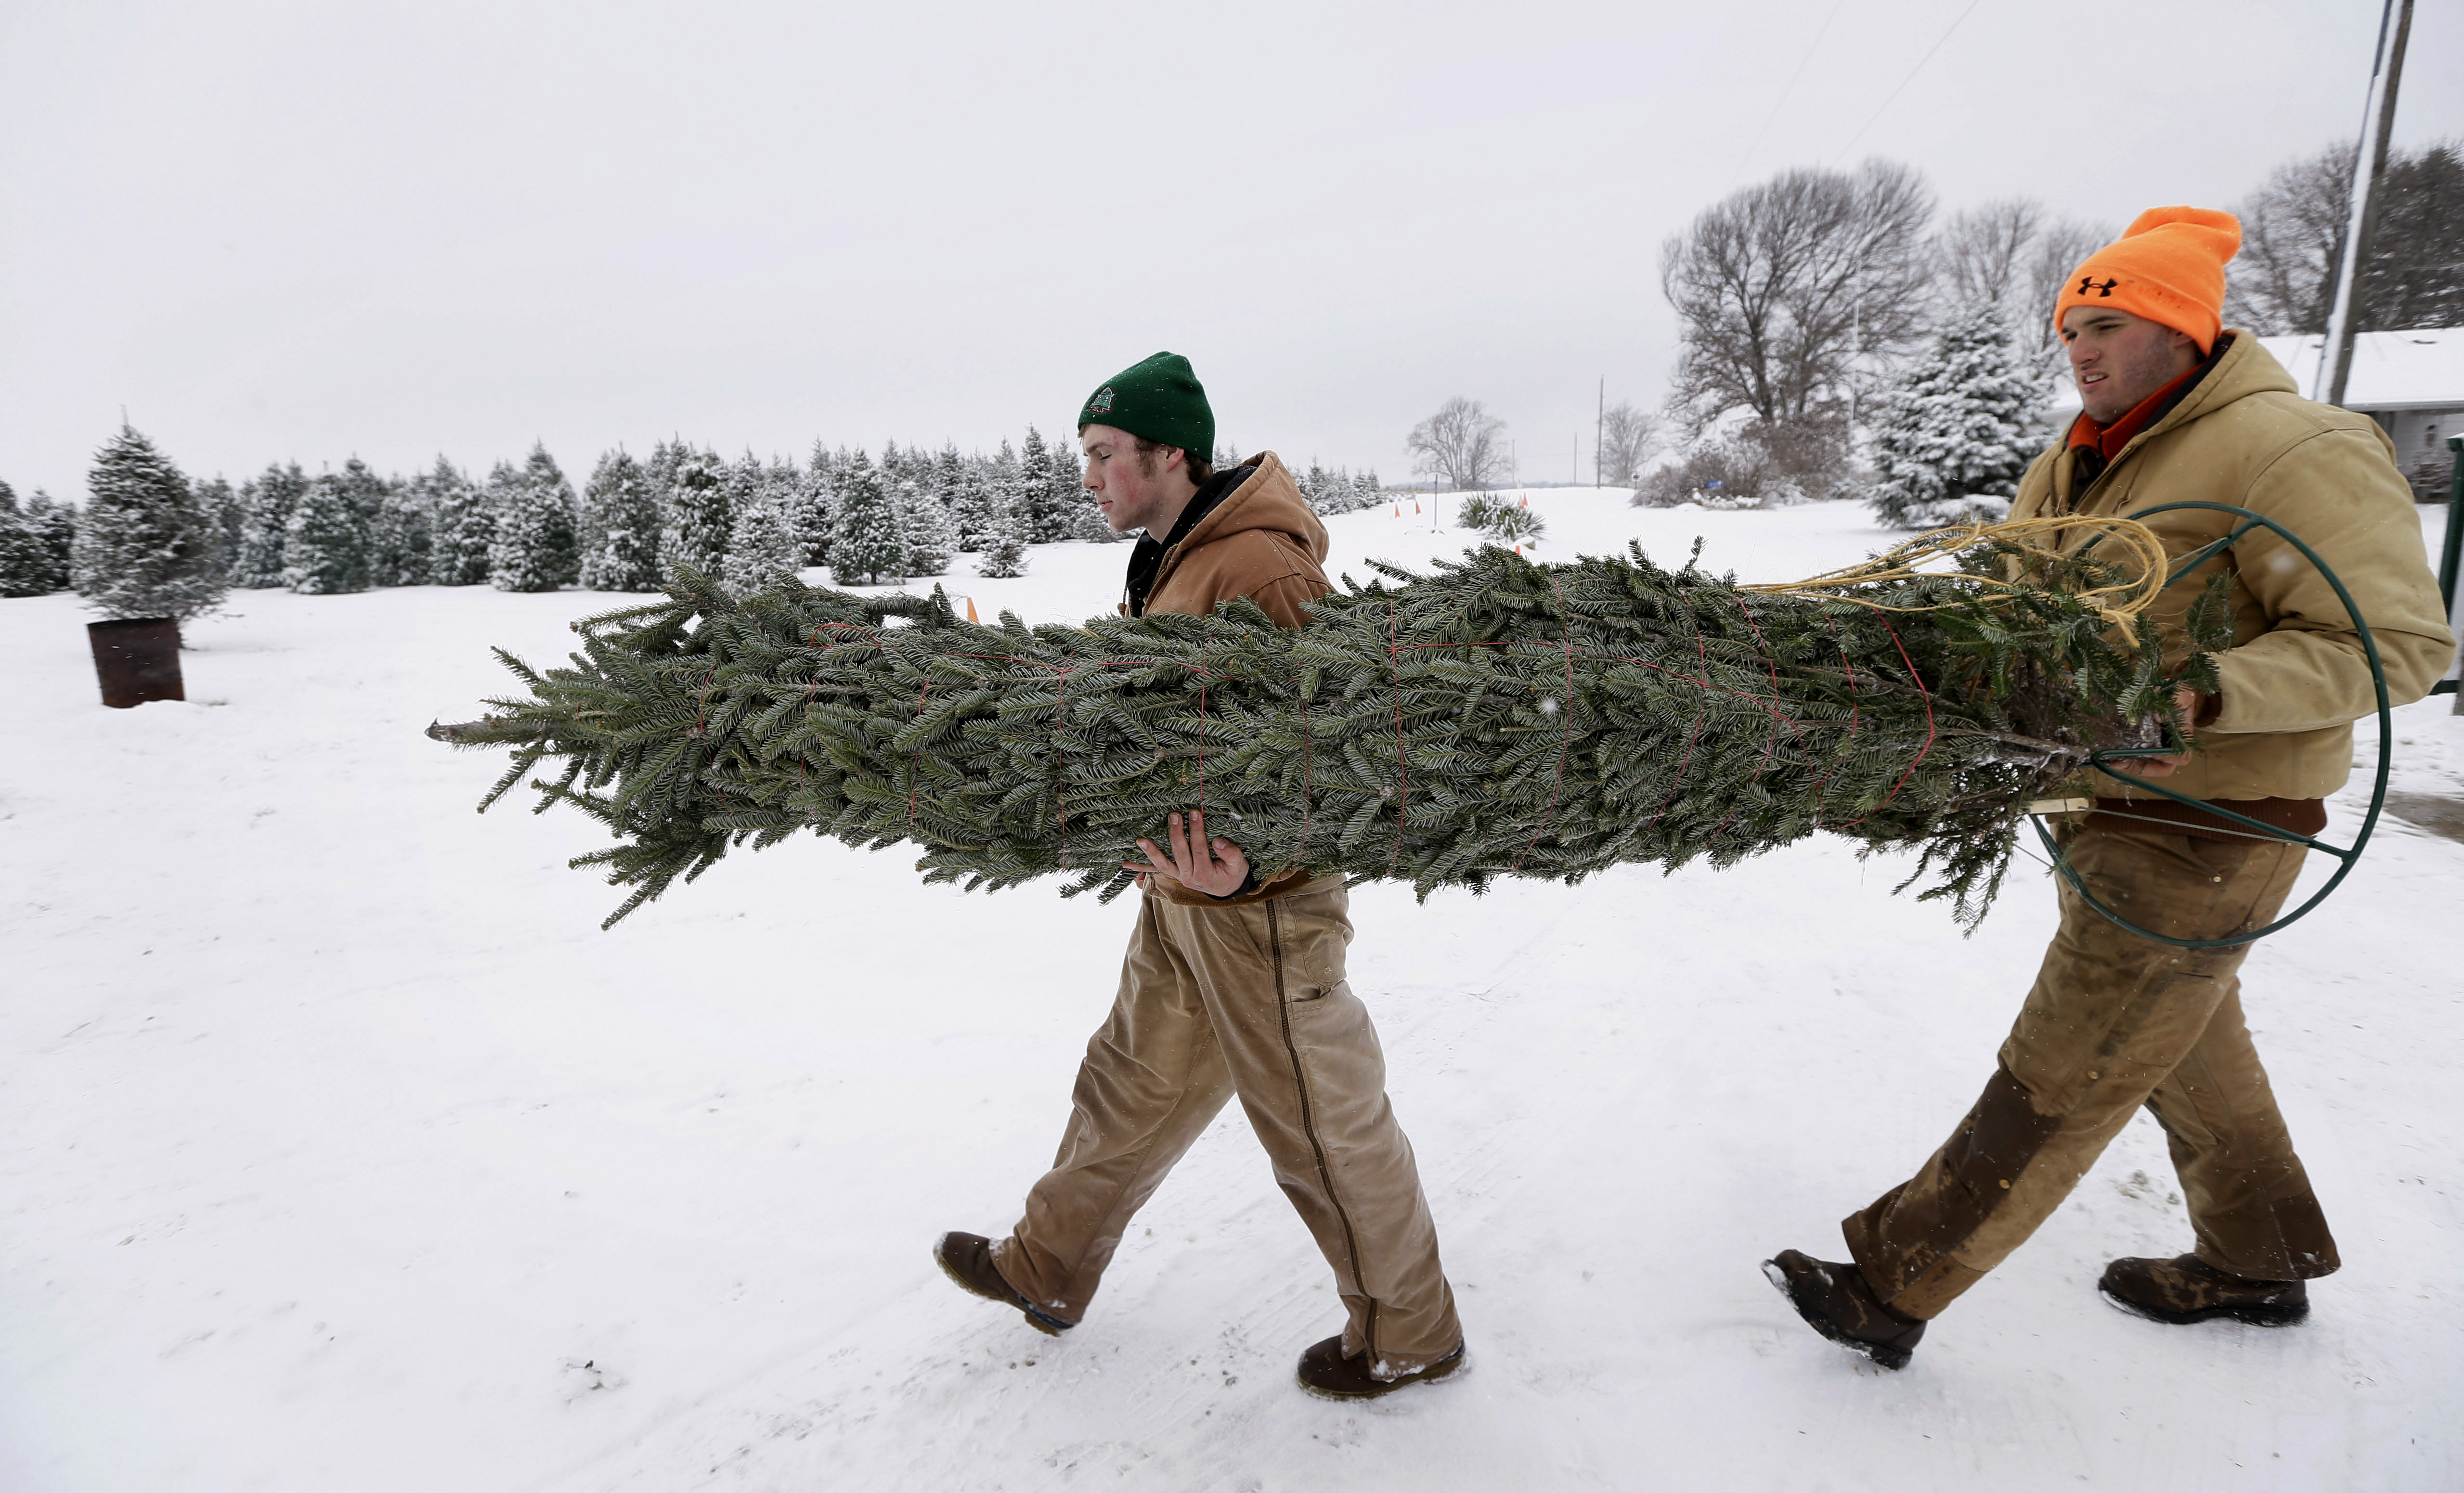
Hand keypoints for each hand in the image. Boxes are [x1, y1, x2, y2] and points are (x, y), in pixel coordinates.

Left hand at [1125, 810, 1250, 897]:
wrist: (1225, 889)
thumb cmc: (1232, 873)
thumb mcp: (1239, 865)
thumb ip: (1231, 853)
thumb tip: (1217, 840)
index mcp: (1205, 873)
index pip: (1199, 849)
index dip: (1197, 831)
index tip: (1194, 812)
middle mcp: (1188, 877)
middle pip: (1180, 853)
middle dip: (1176, 834)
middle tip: (1173, 816)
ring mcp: (1178, 876)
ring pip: (1163, 864)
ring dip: (1151, 851)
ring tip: (1141, 840)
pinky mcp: (1173, 874)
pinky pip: (1155, 870)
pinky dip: (1140, 868)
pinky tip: (1126, 864)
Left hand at [2113, 684, 2204, 778]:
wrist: (2171, 691)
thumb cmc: (2179, 694)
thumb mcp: (2182, 694)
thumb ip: (2179, 701)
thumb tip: (2160, 717)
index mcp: (2184, 738)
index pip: (2180, 757)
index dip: (2166, 758)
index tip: (2149, 752)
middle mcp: (2172, 747)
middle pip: (2162, 768)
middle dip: (2142, 768)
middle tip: (2122, 763)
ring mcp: (2159, 747)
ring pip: (2149, 765)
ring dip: (2132, 765)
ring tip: (2113, 762)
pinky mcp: (2148, 743)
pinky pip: (2139, 756)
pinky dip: (2128, 757)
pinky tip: (2112, 754)